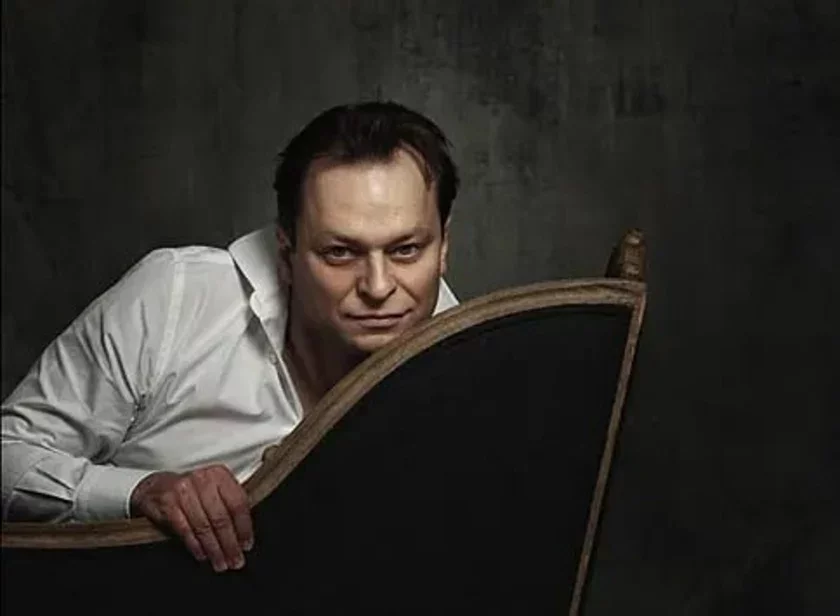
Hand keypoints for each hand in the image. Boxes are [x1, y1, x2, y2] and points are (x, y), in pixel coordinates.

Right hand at [130, 465, 253, 571]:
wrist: (155, 487)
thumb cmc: (192, 490)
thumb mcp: (214, 488)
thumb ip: (228, 504)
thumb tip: (243, 535)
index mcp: (219, 474)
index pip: (238, 503)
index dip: (244, 527)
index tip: (247, 545)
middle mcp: (203, 479)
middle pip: (221, 518)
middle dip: (230, 544)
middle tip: (236, 561)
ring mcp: (184, 491)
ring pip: (204, 526)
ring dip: (214, 549)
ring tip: (220, 563)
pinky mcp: (168, 503)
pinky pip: (186, 530)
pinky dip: (196, 545)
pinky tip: (203, 555)